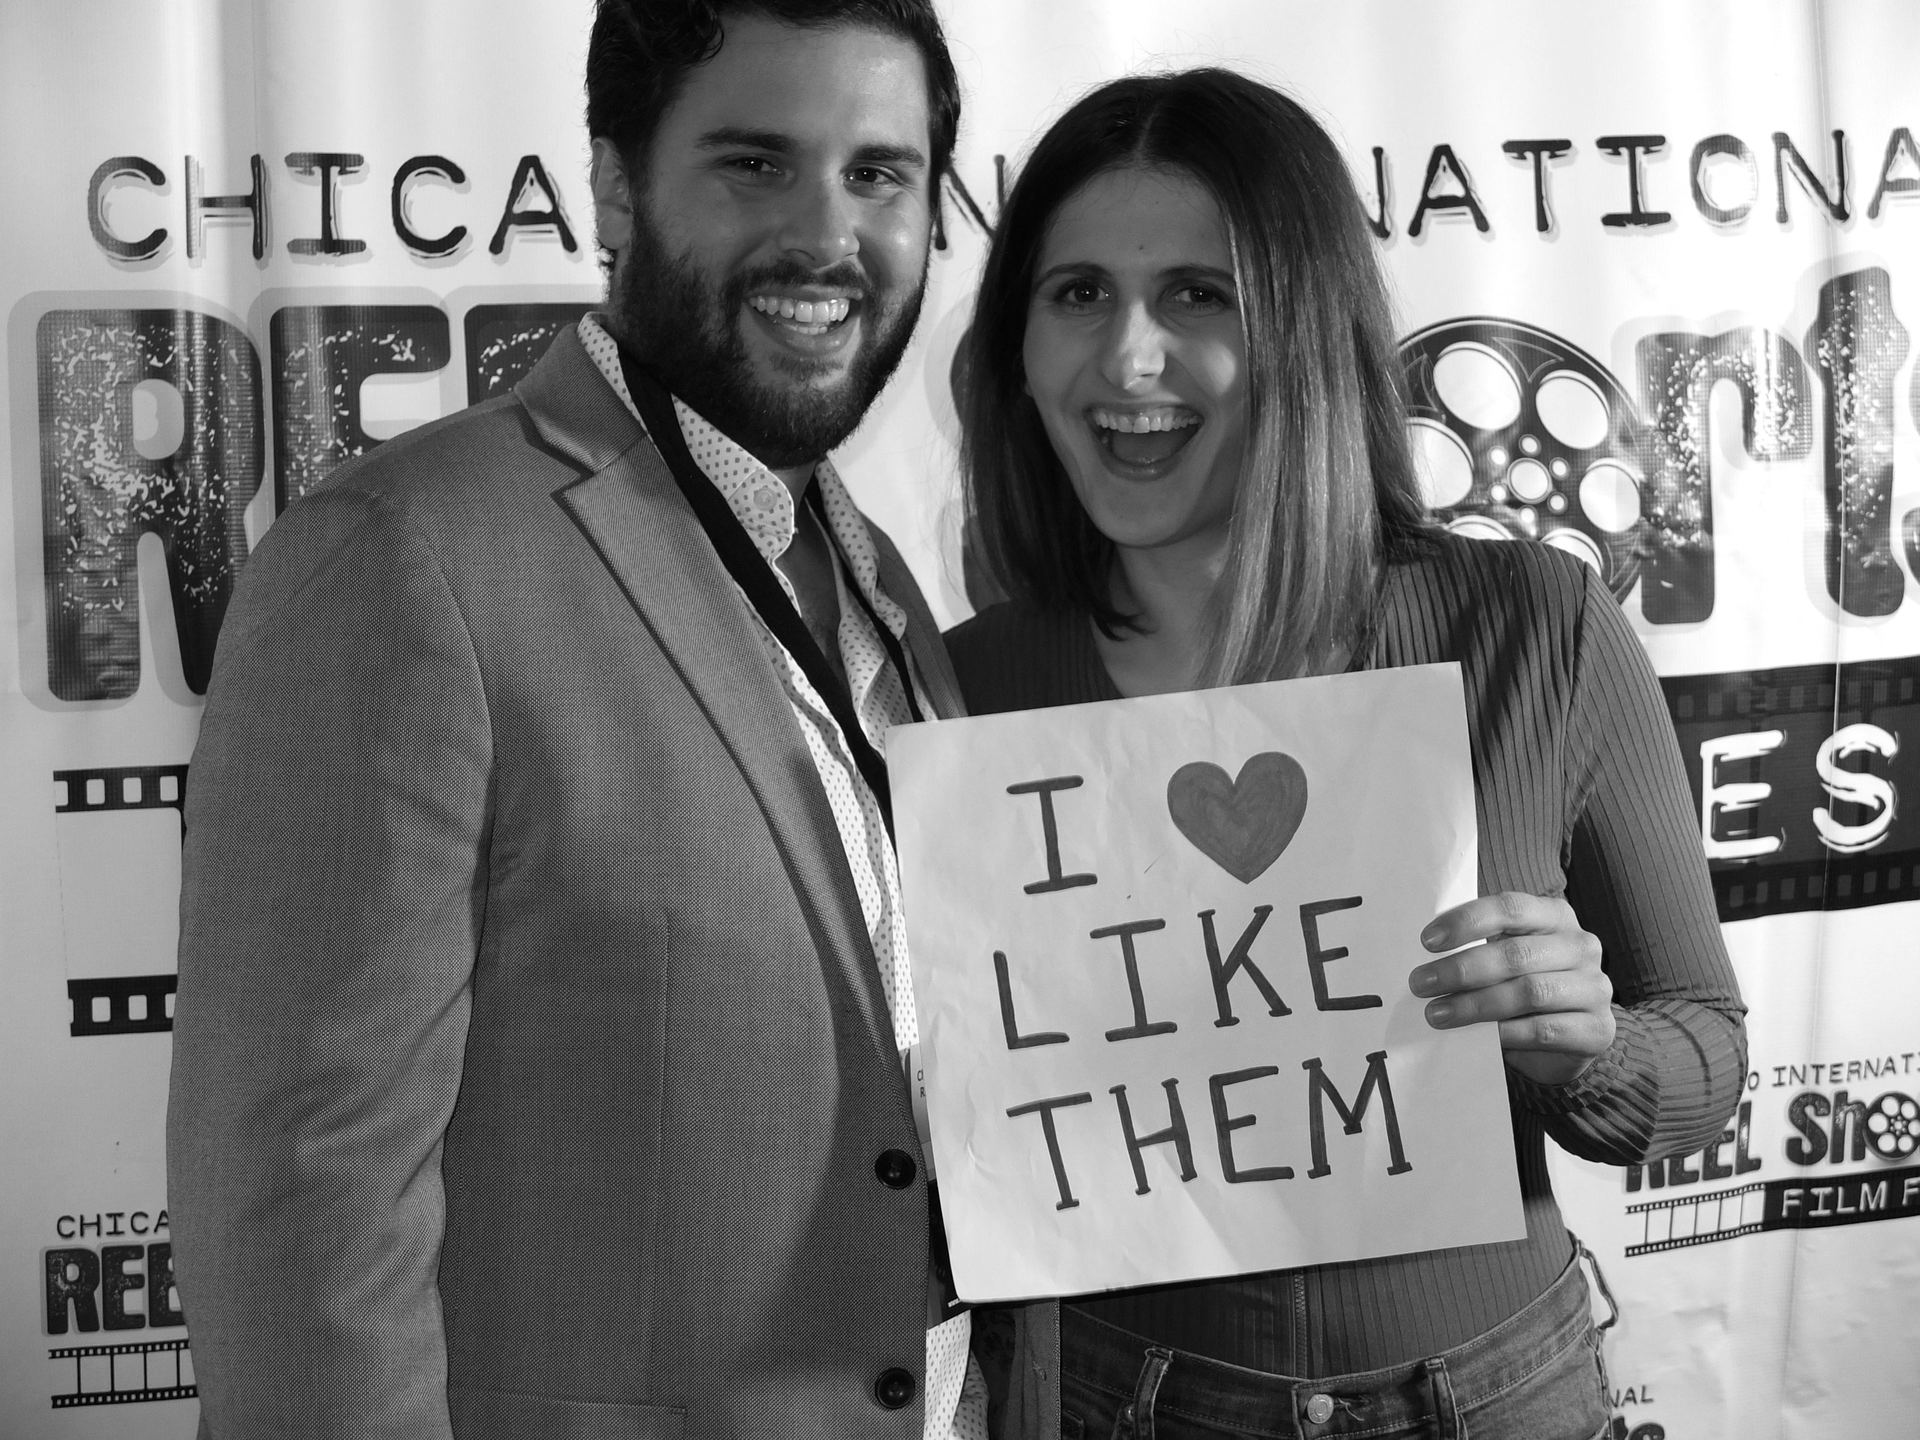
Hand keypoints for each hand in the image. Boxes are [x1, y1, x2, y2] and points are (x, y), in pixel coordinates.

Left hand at [1408, 892, 1614, 1086]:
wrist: (1565, 1042)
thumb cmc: (1522, 987)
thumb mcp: (1504, 959)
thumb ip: (1478, 947)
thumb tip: (1426, 957)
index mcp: (1556, 916)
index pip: (1511, 908)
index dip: (1467, 921)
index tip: (1427, 941)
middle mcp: (1581, 946)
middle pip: (1516, 954)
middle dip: (1462, 969)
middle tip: (1421, 983)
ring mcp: (1594, 988)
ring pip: (1529, 992)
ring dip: (1475, 1004)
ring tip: (1437, 1014)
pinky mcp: (1597, 1030)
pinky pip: (1544, 1030)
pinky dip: (1504, 1033)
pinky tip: (1478, 1037)